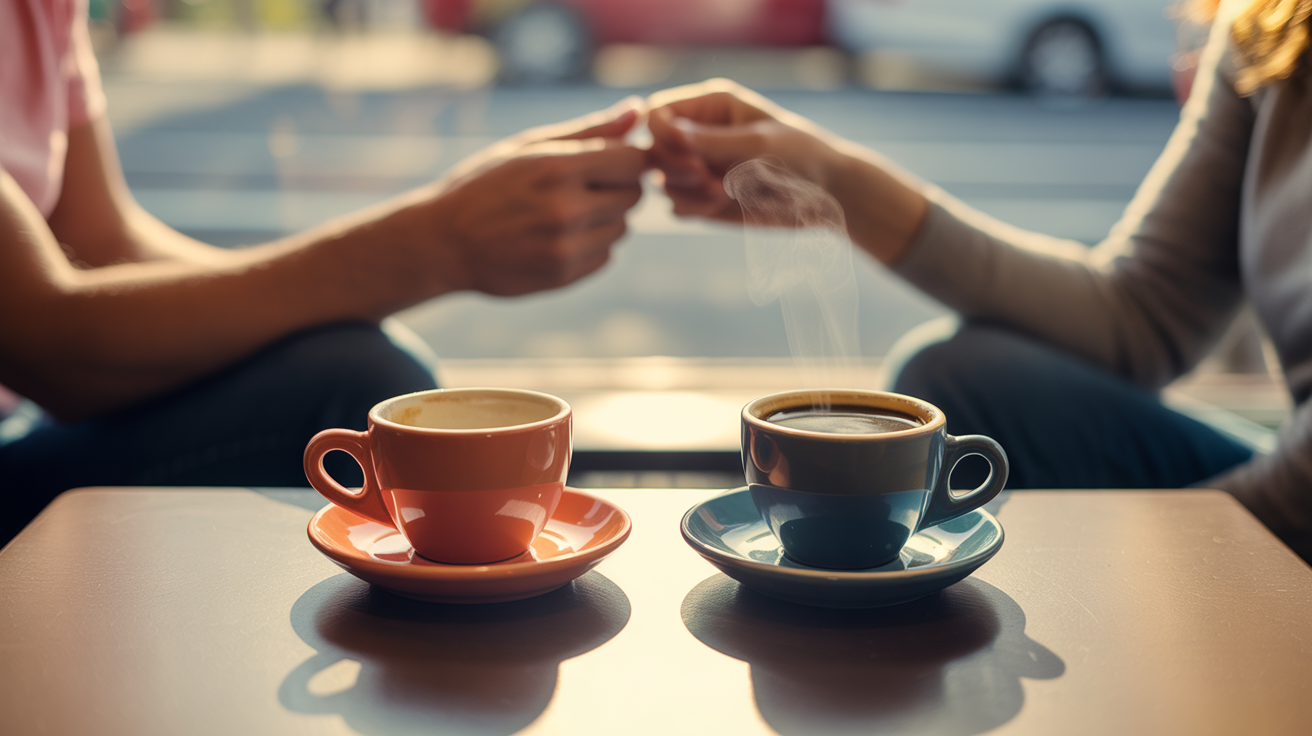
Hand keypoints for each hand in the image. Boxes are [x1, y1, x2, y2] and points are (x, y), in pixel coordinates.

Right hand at [425, 99, 648, 295]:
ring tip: (563, 213)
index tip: (610, 160)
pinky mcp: (564, 276)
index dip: (628, 159)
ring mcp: (565, 248)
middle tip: (581, 186)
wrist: (442, 242)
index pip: (634, 162)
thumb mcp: (527, 147)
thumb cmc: (485, 185)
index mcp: (556, 168)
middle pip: (634, 196)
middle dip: (617, 188)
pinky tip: (556, 237)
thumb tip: (637, 111)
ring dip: (605, 219)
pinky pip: (606, 255)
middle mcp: (565, 210)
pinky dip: (592, 245)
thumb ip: (588, 131)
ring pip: (622, 228)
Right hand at [646, 79, 837, 222]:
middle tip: (708, 179)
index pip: (658, 112)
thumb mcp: (758, 144)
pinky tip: (720, 205)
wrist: (828, 194)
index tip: (689, 156)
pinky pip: (677, 205)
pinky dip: (693, 209)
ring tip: (721, 193)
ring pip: (662, 181)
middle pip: (653, 150)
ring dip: (686, 192)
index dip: (661, 135)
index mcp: (711, 106)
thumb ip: (712, 141)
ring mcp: (701, 167)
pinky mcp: (706, 198)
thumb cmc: (802, 156)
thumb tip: (666, 130)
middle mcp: (699, 134)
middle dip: (676, 168)